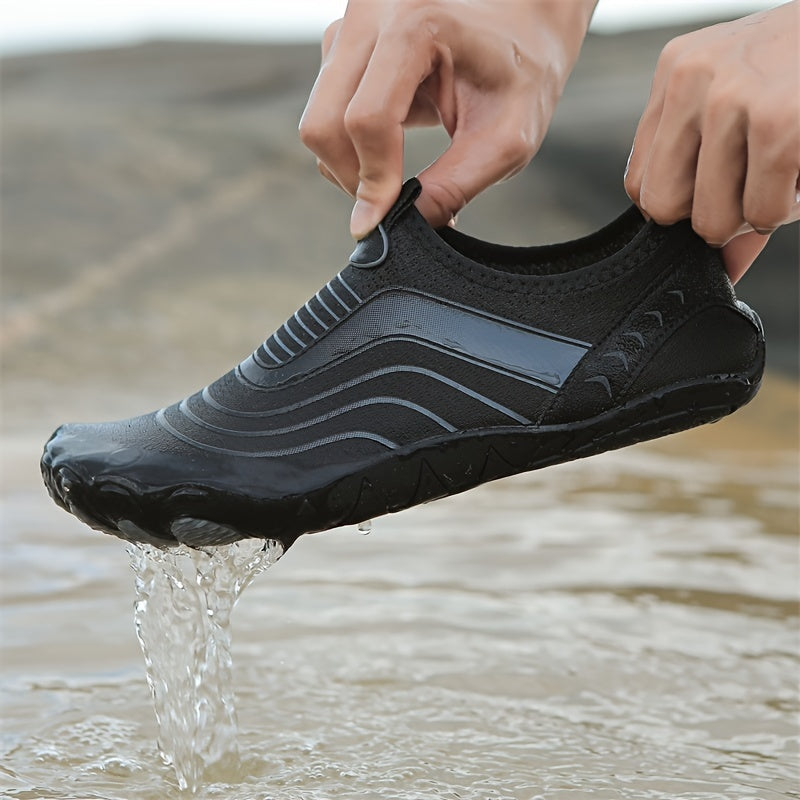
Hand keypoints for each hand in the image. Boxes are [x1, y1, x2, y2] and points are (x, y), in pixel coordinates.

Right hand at [300, 0, 596, 238]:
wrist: (521, 30)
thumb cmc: (521, 76)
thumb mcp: (505, 141)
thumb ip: (452, 187)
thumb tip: (400, 227)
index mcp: (418, 26)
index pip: (368, 119)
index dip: (374, 181)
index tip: (385, 222)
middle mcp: (373, 15)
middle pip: (324, 124)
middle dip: (354, 178)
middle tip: (393, 204)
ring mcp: (351, 26)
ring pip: (317, 122)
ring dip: (350, 166)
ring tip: (396, 176)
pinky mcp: (342, 46)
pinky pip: (324, 114)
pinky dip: (349, 148)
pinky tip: (388, 151)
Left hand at [625, 1, 799, 282]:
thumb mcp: (750, 110)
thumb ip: (720, 185)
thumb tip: (721, 268)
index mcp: (677, 72)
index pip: (640, 181)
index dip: (680, 206)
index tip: (719, 193)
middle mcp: (692, 79)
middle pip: (663, 206)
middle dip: (710, 216)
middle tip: (751, 189)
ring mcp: (730, 99)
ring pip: (710, 220)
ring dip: (755, 214)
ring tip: (783, 174)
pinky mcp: (777, 123)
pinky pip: (761, 214)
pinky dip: (788, 209)